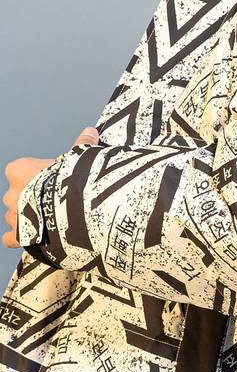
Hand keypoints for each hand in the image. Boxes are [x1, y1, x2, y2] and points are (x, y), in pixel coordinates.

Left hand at [2, 126, 99, 248]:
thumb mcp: (78, 160)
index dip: (38, 176)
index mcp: (19, 171)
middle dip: (32, 198)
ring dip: (28, 218)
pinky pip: (10, 238)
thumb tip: (90, 132)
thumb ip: (81, 146)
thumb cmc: (73, 183)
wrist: (75, 213)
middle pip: (17, 194)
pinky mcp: (19, 237)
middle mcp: (11, 193)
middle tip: (54, 202)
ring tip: (49, 222)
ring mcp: (13, 216)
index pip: (21, 170)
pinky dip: (18, 239)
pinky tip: (31, 239)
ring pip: (15, 216)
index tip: (53, 181)